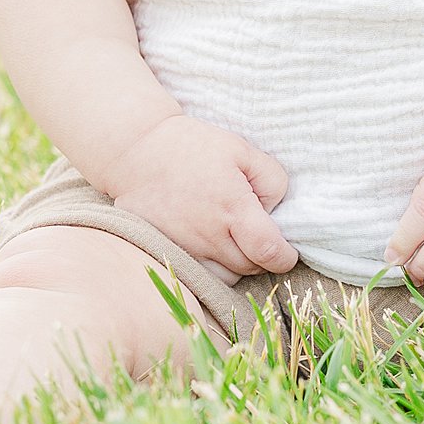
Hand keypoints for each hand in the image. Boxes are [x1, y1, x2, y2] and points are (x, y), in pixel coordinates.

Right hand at [96, 115, 298, 279]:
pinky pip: (197, 275)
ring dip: (236, 264)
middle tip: (257, 232)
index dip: (285, 258)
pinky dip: (210, 267)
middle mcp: (208, 236)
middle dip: (262, 256)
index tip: (287, 252)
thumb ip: (271, 180)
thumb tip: (274, 211)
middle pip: (249, 267)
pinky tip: (209, 244)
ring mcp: (184, 248)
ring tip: (233, 238)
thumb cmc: (192, 146)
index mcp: (232, 208)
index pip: (268, 252)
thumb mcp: (242, 150)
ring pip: (225, 278)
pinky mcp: (164, 252)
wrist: (137, 150)